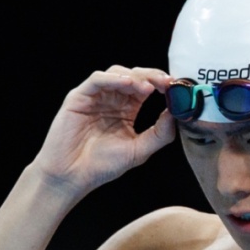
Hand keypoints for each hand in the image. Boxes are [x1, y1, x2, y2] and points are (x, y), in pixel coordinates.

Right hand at [34, 66, 175, 197]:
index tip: (175, 87)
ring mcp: (95, 97)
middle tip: (165, 82)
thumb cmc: (101, 166)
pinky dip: (113, 78)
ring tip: (147, 87)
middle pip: (133, 75)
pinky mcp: (79, 97)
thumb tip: (177, 114)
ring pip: (116, 73)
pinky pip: (97, 80)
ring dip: (134, 76)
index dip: (160, 84)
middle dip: (151, 76)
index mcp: (126, 109)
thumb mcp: (139, 151)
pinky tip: (127, 84)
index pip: (145, 87)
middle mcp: (111, 99)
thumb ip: (160, 134)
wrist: (73, 177)